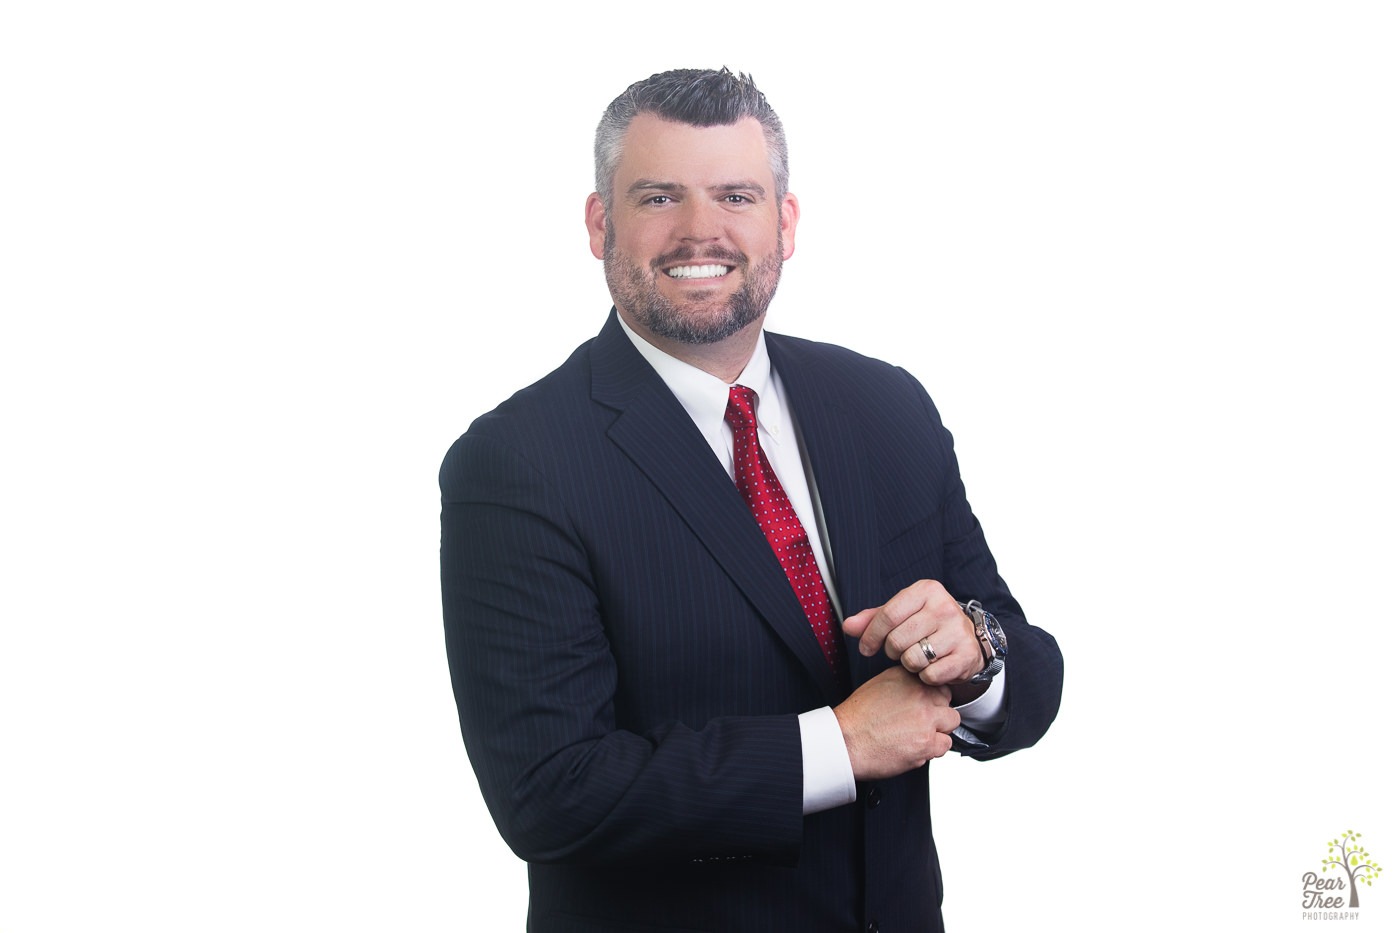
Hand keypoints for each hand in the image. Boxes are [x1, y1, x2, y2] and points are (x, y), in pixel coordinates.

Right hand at [832, 666, 959, 780]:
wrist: (845, 742)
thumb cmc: (856, 718)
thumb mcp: (878, 685)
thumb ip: (903, 683)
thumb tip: (918, 686)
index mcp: (907, 678)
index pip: (937, 682)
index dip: (932, 695)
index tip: (926, 704)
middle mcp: (920, 695)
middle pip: (947, 700)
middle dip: (938, 711)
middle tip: (922, 721)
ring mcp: (926, 720)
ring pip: (951, 722)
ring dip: (939, 730)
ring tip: (918, 736)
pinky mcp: (927, 743)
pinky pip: (945, 745)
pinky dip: (933, 749)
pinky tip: (915, 747)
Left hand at [842, 579, 983, 686]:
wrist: (969, 639)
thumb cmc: (928, 624)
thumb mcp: (902, 614)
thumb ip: (873, 619)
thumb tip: (848, 626)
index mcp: (927, 590)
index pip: (887, 615)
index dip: (871, 636)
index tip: (865, 648)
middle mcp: (945, 607)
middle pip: (897, 640)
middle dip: (891, 651)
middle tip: (898, 651)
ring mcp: (958, 631)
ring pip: (912, 659)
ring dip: (909, 664)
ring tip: (917, 656)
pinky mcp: (966, 655)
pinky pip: (930, 674)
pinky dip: (925, 676)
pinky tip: (931, 666)